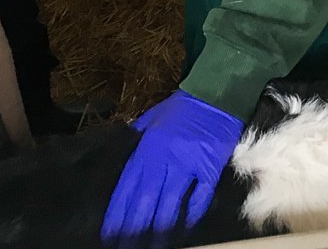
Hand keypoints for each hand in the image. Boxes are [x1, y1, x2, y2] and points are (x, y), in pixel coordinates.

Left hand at [101, 90, 243, 246]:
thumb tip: (124, 147)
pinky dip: (193, 212)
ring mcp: (189, 164)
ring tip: (153, 245)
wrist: (217, 94)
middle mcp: (166, 158)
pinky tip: (185, 227)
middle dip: (134, 226)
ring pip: (170, 202)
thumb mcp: (154, 116)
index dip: (118, 211)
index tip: (110, 232)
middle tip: (126, 246)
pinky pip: (201, 195)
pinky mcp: (211, 167)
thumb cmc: (184, 105)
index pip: (128, 185)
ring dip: (161, 226)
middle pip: (146, 199)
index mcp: (148, 146)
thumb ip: (138, 134)